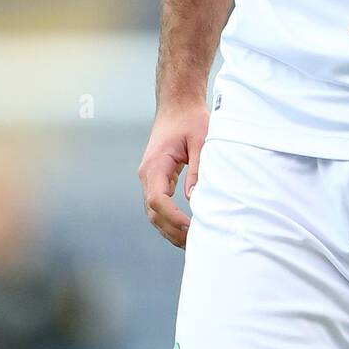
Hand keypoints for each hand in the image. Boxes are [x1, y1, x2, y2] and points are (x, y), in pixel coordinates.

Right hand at [138, 102, 208, 247]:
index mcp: (155, 164)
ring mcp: (149, 177)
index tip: (190, 227)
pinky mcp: (157, 179)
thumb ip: (198, 168)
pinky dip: (169, 220)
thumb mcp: (201, 140)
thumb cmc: (191, 119)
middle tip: (195, 244)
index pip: (157, 199)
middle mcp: (147, 174)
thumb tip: (195, 199)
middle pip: (153, 211)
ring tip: (191, 244)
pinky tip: (185, 230)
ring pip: (153, 212)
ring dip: (169, 229)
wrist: (177, 104)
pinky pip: (158, 205)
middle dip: (172, 230)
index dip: (172, 217)